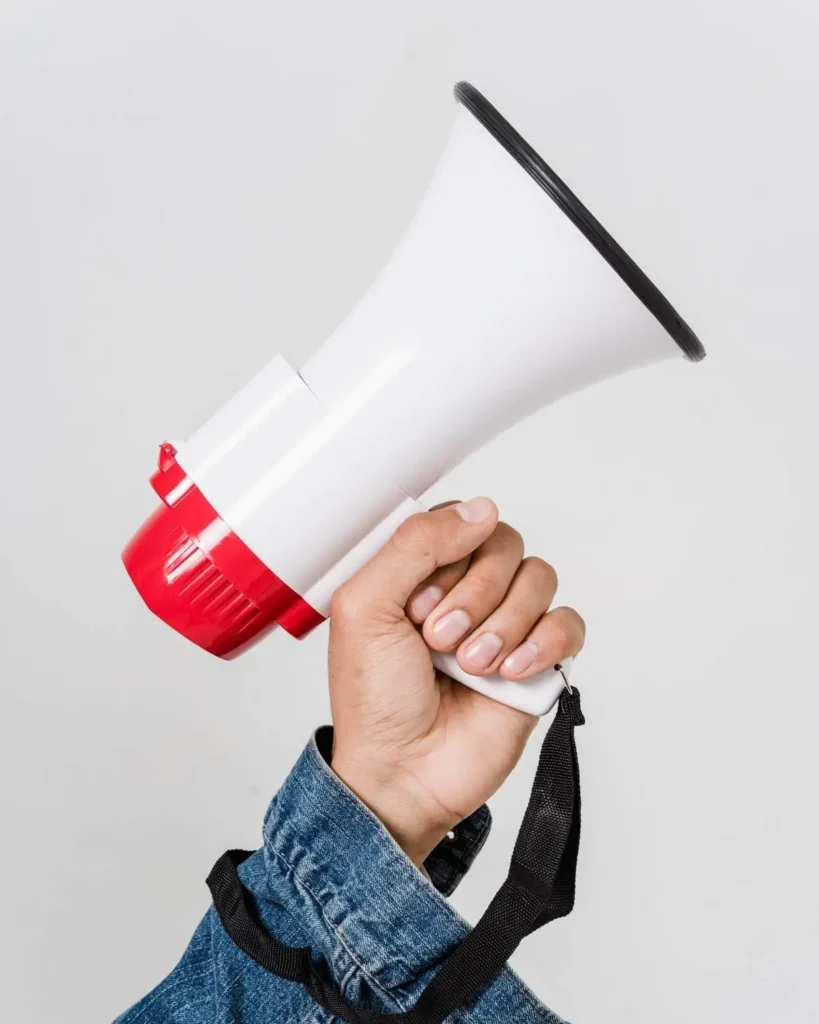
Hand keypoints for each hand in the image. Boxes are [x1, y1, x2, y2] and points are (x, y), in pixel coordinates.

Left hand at [328, 497, 584, 865]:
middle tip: (439, 638)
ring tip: (472, 664)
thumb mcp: (365, 607)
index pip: (462, 521)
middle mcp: (467, 590)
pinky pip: (569, 623)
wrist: (403, 773)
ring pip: (540, 578)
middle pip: (505, 544)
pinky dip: (544, 642)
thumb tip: (480, 509)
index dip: (449, 554)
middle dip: (475, 594)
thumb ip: (414, 544)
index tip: (417, 602)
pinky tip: (511, 671)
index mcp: (423, 571)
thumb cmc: (373, 700)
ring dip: (505, 622)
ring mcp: (506, 624)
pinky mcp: (539, 660)